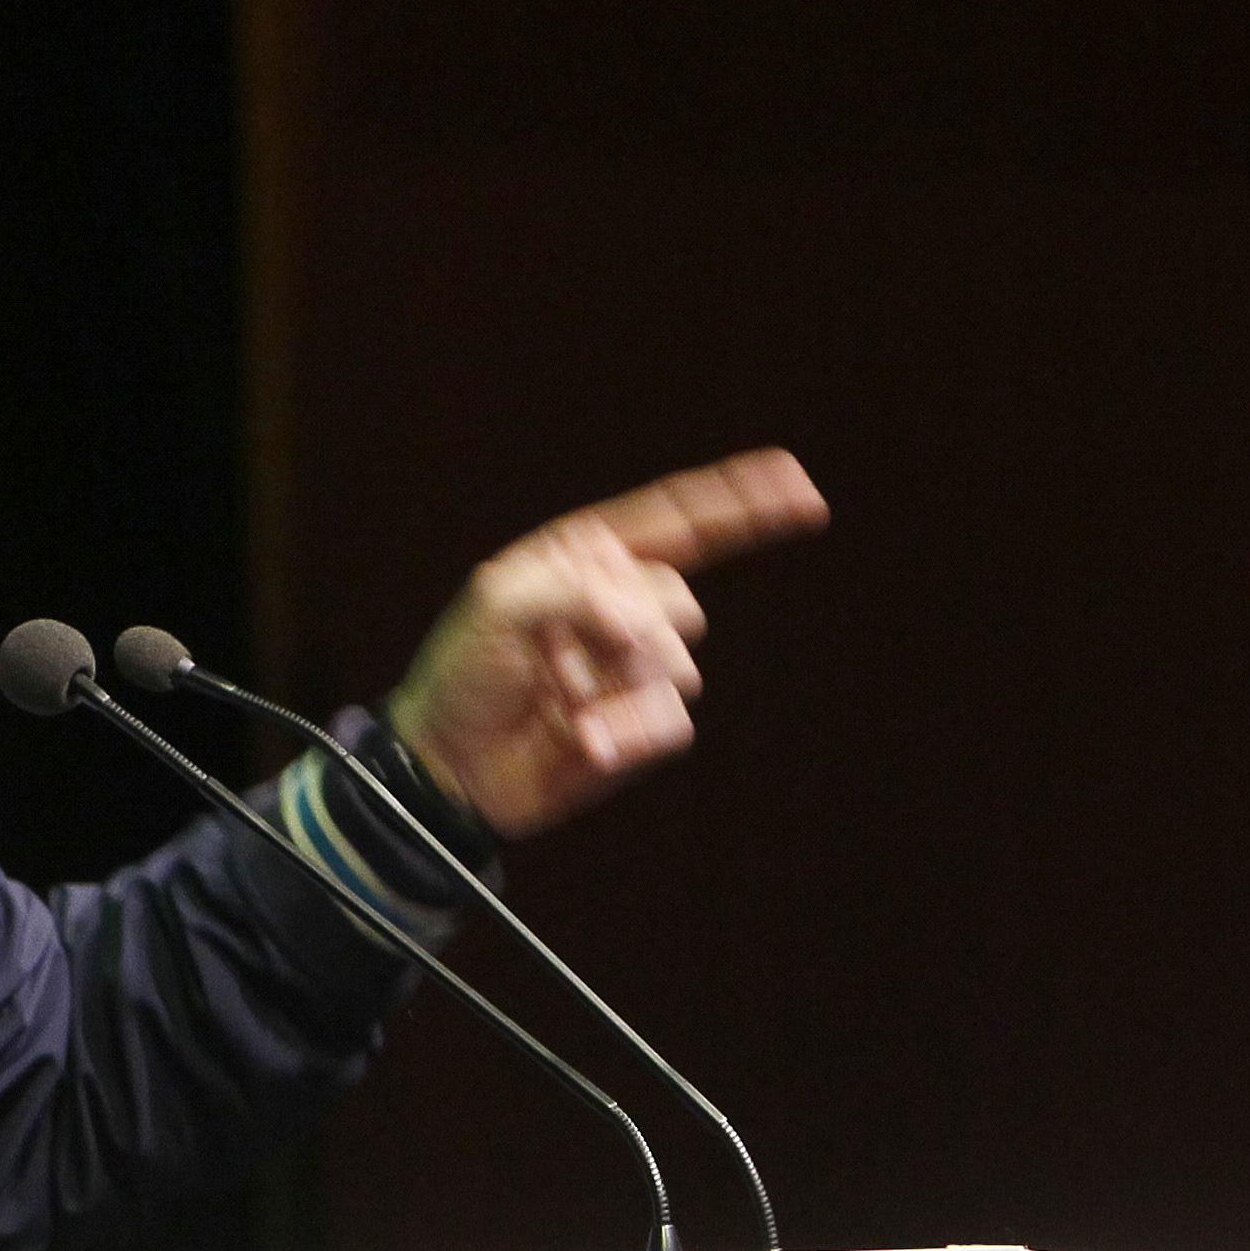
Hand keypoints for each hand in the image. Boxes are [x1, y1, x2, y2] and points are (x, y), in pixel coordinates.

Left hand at [386, 450, 827, 837]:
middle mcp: (621, 606)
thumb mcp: (498, 604)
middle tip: (556, 657)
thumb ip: (580, 592)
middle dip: (624, 632)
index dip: (743, 500)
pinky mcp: (643, 726)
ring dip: (612, 690)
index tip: (801, 484)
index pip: (679, 520)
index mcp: (588, 558)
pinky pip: (671, 721)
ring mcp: (635, 668)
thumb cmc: (461, 674)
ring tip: (558, 701)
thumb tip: (649, 627)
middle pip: (679, 601)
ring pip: (678, 667)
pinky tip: (579, 741)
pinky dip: (624, 733)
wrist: (448, 766)